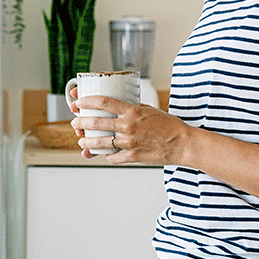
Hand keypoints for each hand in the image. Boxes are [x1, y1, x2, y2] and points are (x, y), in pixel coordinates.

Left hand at [70, 95, 188, 163]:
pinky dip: (107, 155)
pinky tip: (104, 154)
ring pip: (98, 143)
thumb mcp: (150, 109)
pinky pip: (112, 157)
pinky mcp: (132, 156)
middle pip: (95, 122)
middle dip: (80, 122)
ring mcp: (128, 142)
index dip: (86, 101)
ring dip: (86, 142)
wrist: (183, 144)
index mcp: (132, 111)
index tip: (78, 102)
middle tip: (76, 123)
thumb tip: (118, 107)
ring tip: (82, 141)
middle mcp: (128, 126)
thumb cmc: (170, 126)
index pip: (102, 102)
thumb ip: (132, 108)